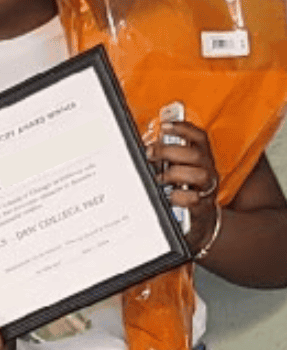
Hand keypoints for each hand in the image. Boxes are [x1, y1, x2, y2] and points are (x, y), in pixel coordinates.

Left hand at [146, 119, 219, 255]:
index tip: (165, 125)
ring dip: (174, 173)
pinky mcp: (202, 207)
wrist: (197, 224)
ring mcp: (206, 189)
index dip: (184, 128)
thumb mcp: (174, 171)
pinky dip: (178, 196)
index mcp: (200, 158)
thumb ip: (163, 159)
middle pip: (195, 154)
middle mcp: (207, 171)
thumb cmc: (182, 191)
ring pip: (199, 175)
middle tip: (150, 153)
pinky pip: (193, 199)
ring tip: (159, 178)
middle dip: (170, 151)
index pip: (198, 138)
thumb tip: (143, 147)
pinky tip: (167, 196)